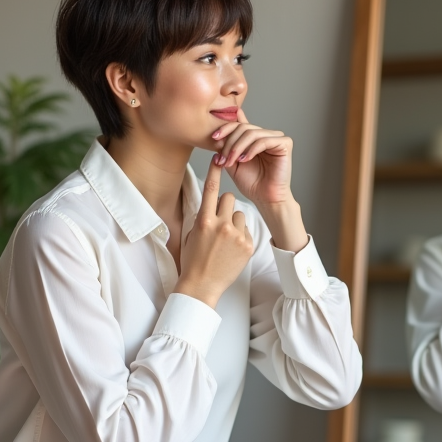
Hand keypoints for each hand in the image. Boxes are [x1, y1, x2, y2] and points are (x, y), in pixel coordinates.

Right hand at [174, 163, 254, 307]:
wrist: (202, 284)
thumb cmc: (194, 259)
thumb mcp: (193, 233)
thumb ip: (204, 216)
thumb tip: (212, 204)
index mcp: (204, 220)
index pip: (211, 188)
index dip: (215, 170)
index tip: (219, 157)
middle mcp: (221, 224)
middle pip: (229, 198)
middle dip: (226, 205)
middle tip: (220, 220)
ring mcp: (236, 235)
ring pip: (240, 214)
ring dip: (234, 222)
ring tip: (225, 240)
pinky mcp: (247, 244)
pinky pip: (246, 230)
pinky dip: (241, 236)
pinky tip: (232, 249)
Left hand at [211, 109, 294, 208]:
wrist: (266, 199)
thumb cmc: (252, 183)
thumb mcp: (233, 163)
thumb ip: (226, 148)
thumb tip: (217, 135)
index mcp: (255, 138)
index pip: (239, 125)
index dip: (225, 128)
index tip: (214, 138)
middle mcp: (267, 135)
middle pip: (244, 128)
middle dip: (230, 143)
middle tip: (223, 159)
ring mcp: (277, 138)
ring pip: (252, 133)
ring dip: (238, 147)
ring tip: (231, 161)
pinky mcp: (285, 144)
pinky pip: (264, 141)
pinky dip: (251, 150)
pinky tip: (245, 160)